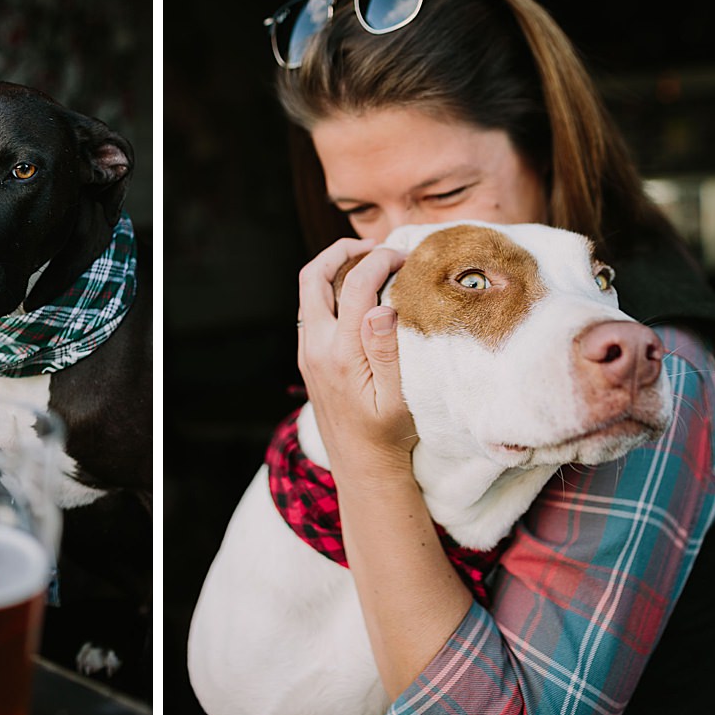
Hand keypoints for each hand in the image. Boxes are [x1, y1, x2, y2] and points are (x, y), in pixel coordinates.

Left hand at [297, 238, 417, 472]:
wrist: (362, 468)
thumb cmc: (389, 436)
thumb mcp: (398, 398)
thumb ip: (388, 351)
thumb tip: (380, 306)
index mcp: (341, 353)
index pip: (355, 284)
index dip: (381, 259)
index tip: (406, 256)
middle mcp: (316, 347)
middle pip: (314, 277)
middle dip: (343, 250)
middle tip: (377, 247)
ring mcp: (308, 352)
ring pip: (309, 291)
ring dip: (335, 268)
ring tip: (371, 262)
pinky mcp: (309, 358)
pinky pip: (312, 310)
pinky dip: (332, 289)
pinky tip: (360, 293)